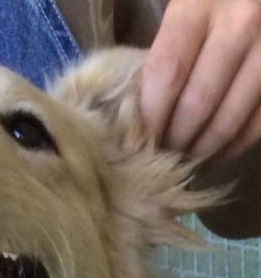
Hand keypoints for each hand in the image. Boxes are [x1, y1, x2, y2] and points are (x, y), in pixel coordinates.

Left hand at [140, 0, 260, 159]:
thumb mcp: (182, 5)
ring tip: (184, 156)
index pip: (166, 74)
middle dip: (174, 139)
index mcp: (200, 4)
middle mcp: (240, 24)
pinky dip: (234, 144)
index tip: (139, 139)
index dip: (150, 116)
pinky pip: (258, 122)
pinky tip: (216, 151)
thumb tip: (135, 110)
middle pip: (197, 103)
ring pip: (229, 119)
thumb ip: (163, 47)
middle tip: (161, 153)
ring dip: (202, 148)